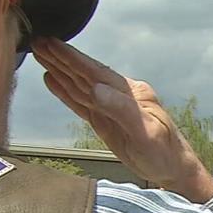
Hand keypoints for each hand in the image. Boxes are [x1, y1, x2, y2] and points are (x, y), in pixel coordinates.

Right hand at [32, 38, 212, 202]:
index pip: (96, 72)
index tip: (52, 44)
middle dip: (61, 58)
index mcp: (131, 93)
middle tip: (37, 42)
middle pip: (85, 74)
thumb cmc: (165, 153)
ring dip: (60, 70)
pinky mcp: (105, 122)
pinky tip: (53, 80)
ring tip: (40, 54)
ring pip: (80, 85)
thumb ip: (121, 110)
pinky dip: (65, 91)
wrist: (174, 171)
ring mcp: (111, 108)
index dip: (72, 58)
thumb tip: (95, 89)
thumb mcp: (146, 132)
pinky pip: (81, 103)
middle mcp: (120, 96)